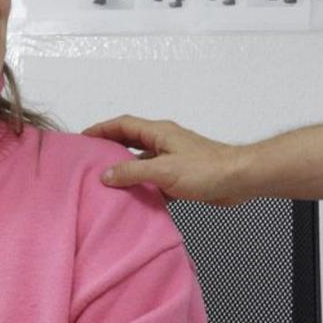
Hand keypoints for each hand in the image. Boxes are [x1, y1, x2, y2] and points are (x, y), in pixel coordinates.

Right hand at [84, 115, 250, 204]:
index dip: (102, 129)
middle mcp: (164, 142)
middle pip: (131, 140)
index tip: (84, 136)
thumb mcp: (163, 171)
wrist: (238, 179)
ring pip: (143, 160)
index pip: (123, 125)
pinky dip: (143, 184)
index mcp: (159, 132)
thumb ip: (133, 171)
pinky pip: (155, 177)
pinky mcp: (181, 175)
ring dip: (127, 168)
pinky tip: (134, 197)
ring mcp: (173, 158)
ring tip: (107, 180)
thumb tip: (106, 174)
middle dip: (110, 147)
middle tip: (90, 158)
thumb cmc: (206, 169)